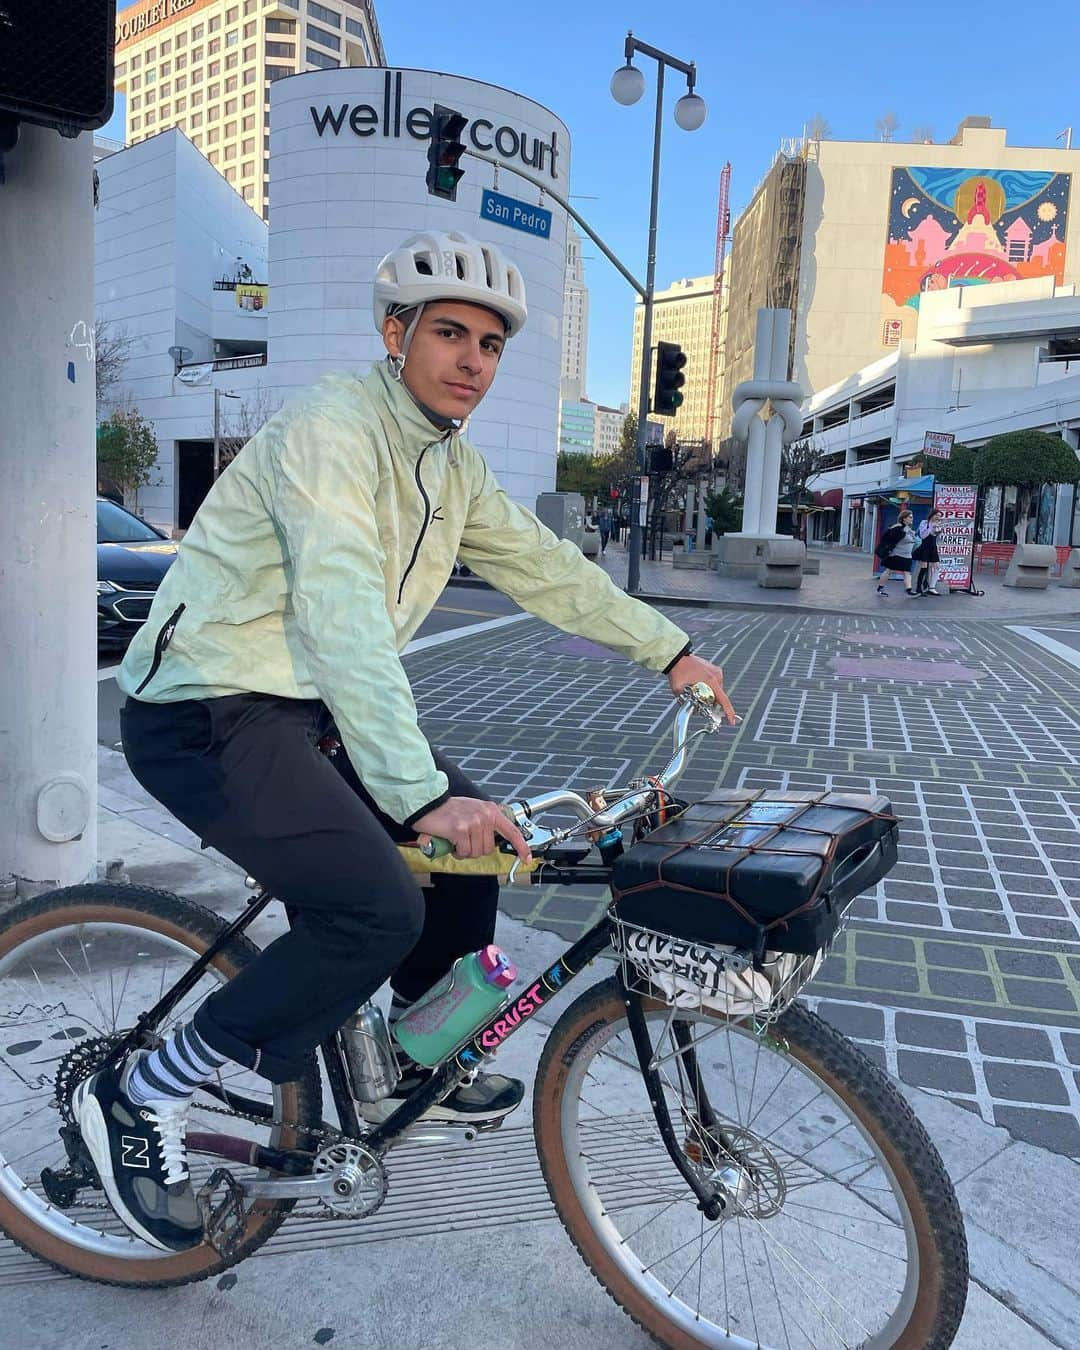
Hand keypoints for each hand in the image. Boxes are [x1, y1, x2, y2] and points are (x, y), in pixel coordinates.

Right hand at [413, 796, 531, 863]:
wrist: (429, 804)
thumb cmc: (450, 810)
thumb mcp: (474, 811)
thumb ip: (487, 823)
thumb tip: (495, 841)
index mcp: (491, 810)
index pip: (511, 831)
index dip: (521, 846)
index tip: (526, 858)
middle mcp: (484, 815)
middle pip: (489, 848)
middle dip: (476, 849)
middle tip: (465, 839)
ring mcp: (473, 822)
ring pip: (476, 852)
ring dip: (465, 850)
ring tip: (457, 839)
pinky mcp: (460, 830)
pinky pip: (464, 852)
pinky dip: (457, 851)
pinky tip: (451, 841)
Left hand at [666, 653, 738, 724]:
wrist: (677, 657)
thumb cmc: (678, 670)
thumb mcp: (678, 689)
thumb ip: (685, 702)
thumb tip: (691, 710)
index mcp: (711, 680)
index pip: (723, 700)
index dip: (728, 712)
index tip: (731, 721)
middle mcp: (716, 675)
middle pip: (719, 696)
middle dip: (712, 703)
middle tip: (702, 706)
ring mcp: (716, 671)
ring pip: (717, 690)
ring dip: (710, 695)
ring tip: (697, 693)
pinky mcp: (714, 669)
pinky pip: (715, 683)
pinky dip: (709, 688)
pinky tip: (699, 686)